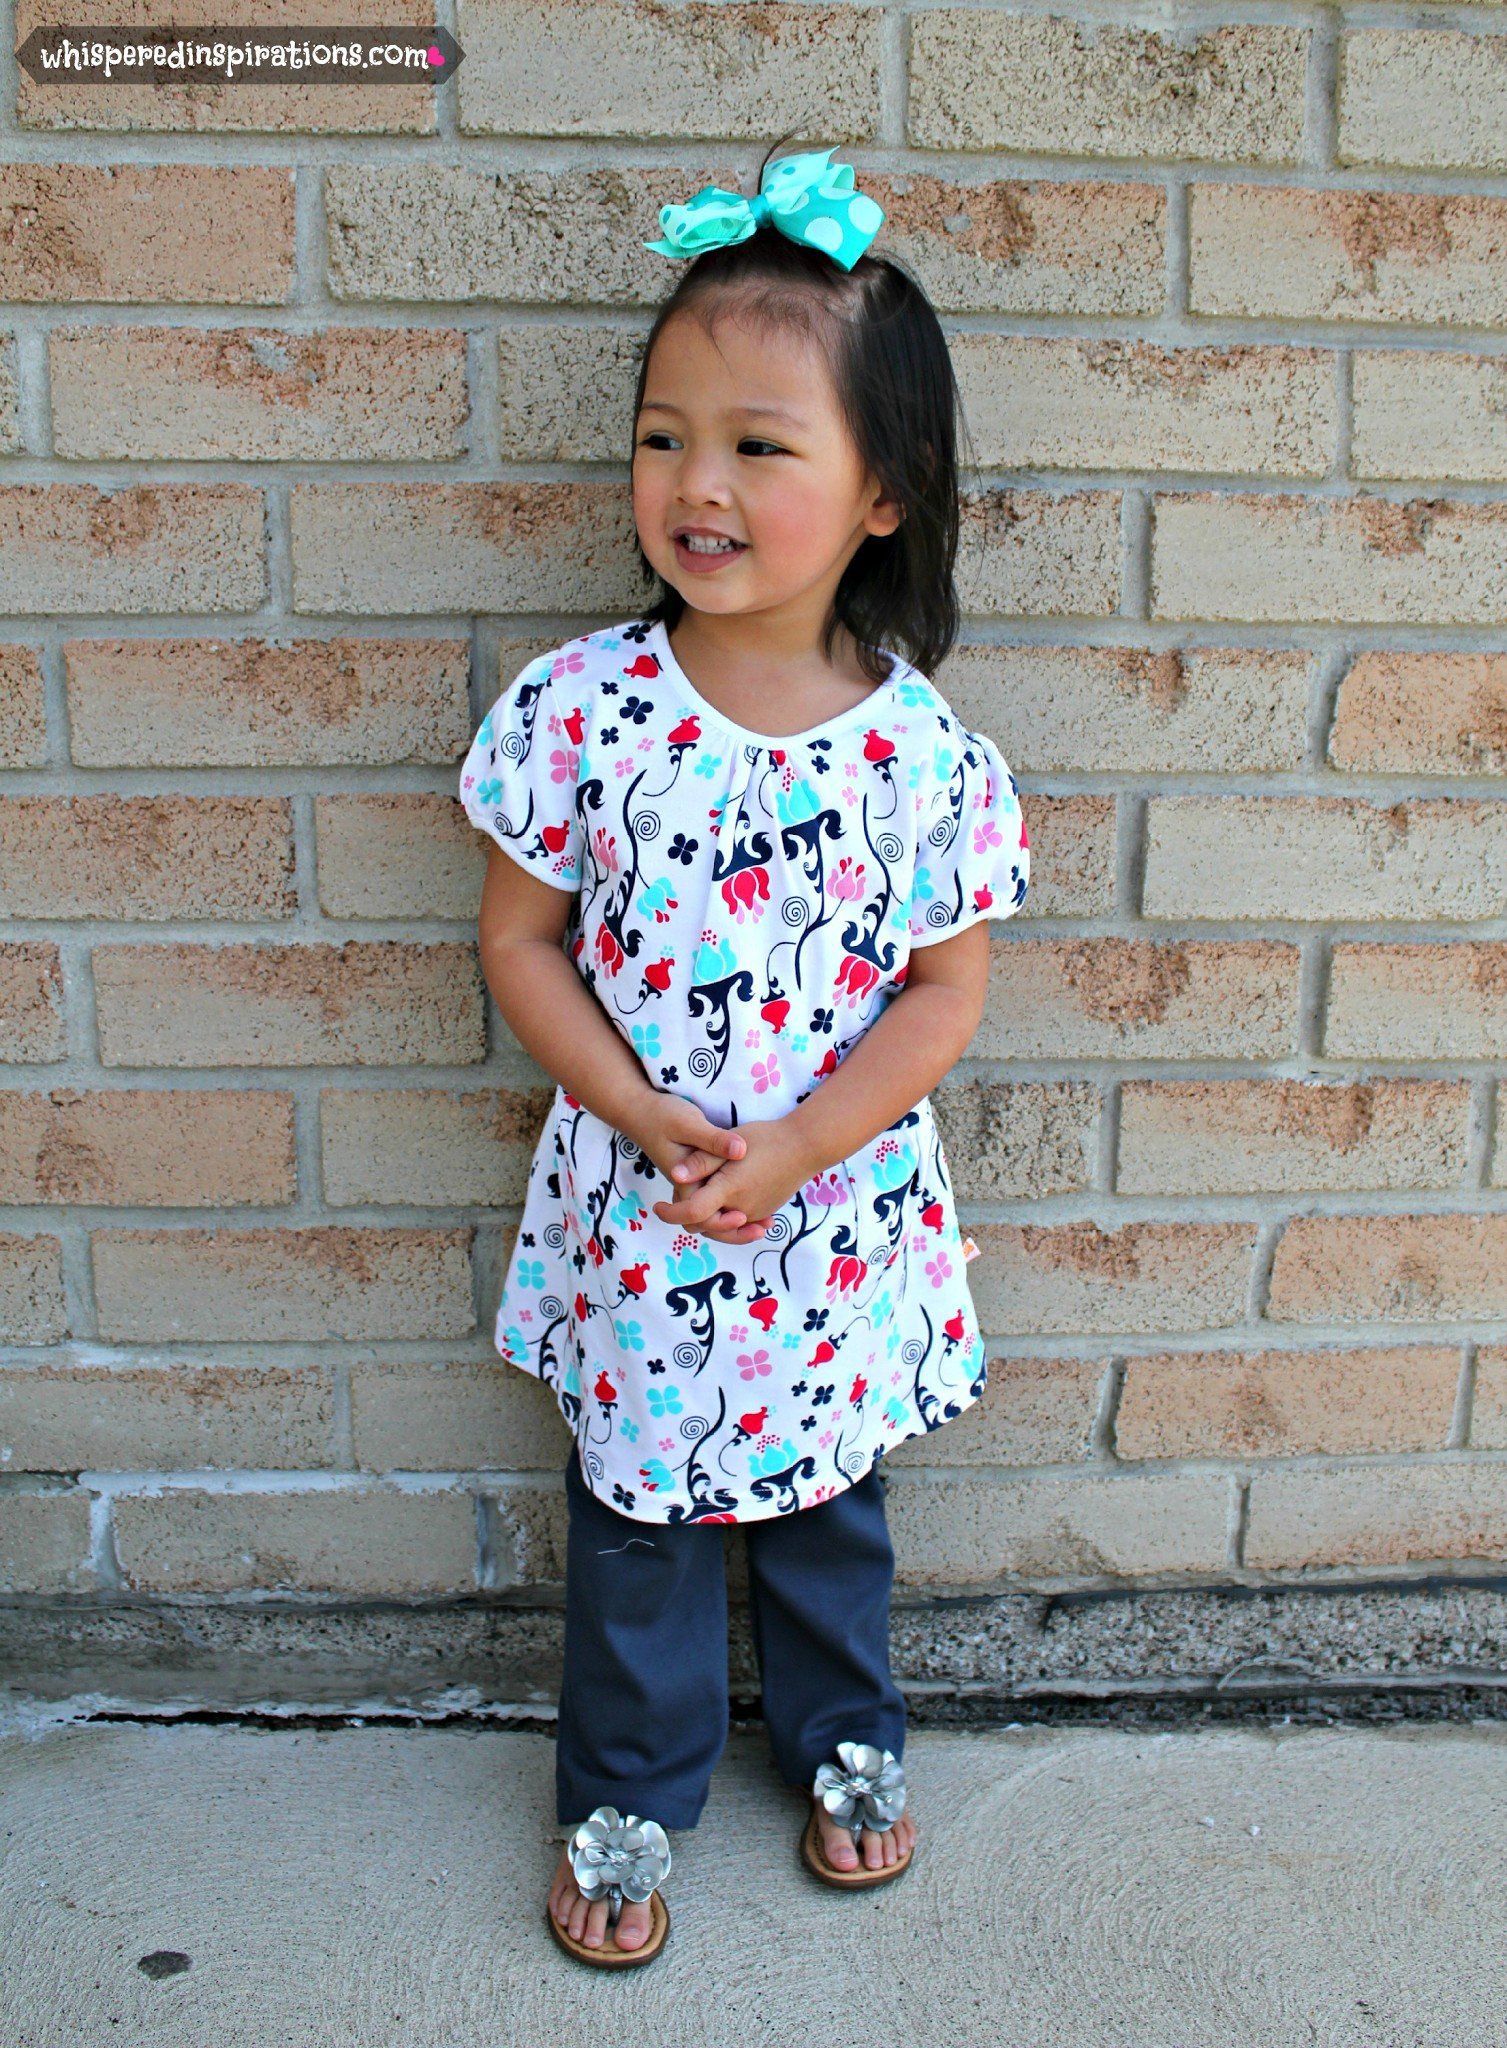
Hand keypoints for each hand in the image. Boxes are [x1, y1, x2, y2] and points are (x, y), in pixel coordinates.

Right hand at [626, 1091, 754, 1240]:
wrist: (642, 1112)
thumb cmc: (664, 1116)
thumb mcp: (689, 1123)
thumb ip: (714, 1139)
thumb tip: (740, 1151)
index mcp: (684, 1181)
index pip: (702, 1215)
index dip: (724, 1222)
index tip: (745, 1216)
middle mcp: (687, 1188)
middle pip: (710, 1222)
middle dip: (736, 1231)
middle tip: (765, 1227)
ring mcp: (692, 1184)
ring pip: (714, 1214)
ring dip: (737, 1222)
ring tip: (768, 1222)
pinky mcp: (698, 1177)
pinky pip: (716, 1200)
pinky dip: (734, 1206)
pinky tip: (757, 1203)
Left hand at [652, 1118, 814, 1243]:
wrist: (806, 1147)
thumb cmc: (768, 1139)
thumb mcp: (731, 1143)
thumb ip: (702, 1161)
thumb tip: (675, 1176)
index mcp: (730, 1189)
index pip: (693, 1212)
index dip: (671, 1213)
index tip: (658, 1206)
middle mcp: (742, 1208)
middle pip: (704, 1226)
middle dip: (685, 1217)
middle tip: (673, 1200)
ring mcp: (754, 1213)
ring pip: (720, 1227)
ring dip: (704, 1219)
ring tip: (692, 1200)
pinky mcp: (763, 1212)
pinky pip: (736, 1223)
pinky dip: (722, 1218)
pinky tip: (715, 1202)